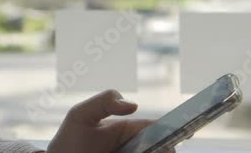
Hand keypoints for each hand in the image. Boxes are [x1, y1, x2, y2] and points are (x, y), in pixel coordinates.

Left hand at [46, 90, 175, 152]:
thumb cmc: (69, 140)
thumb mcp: (81, 115)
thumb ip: (104, 102)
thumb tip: (134, 105)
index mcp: (127, 130)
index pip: (156, 129)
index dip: (172, 132)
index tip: (181, 136)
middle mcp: (134, 147)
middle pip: (161, 147)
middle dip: (166, 148)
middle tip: (165, 150)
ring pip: (156, 152)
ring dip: (159, 151)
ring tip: (158, 150)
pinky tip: (150, 152)